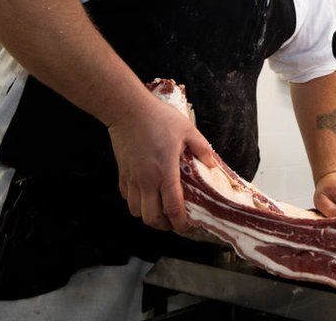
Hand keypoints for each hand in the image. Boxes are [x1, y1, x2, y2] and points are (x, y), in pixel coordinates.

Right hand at [108, 96, 215, 232]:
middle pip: (151, 218)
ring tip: (158, 209)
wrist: (128, 110)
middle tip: (173, 221)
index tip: (188, 225)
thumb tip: (213, 164)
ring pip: (135, 211)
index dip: (181, 223)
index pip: (173, 209)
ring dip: (148, 215)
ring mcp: (132, 178)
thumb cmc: (159, 118)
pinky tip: (144, 193)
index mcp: (165, 173)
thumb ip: (202, 149)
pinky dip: (135, 201)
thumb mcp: (187, 130)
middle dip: (164, 225)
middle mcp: (147, 181)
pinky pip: (126, 196)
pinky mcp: (122, 172)